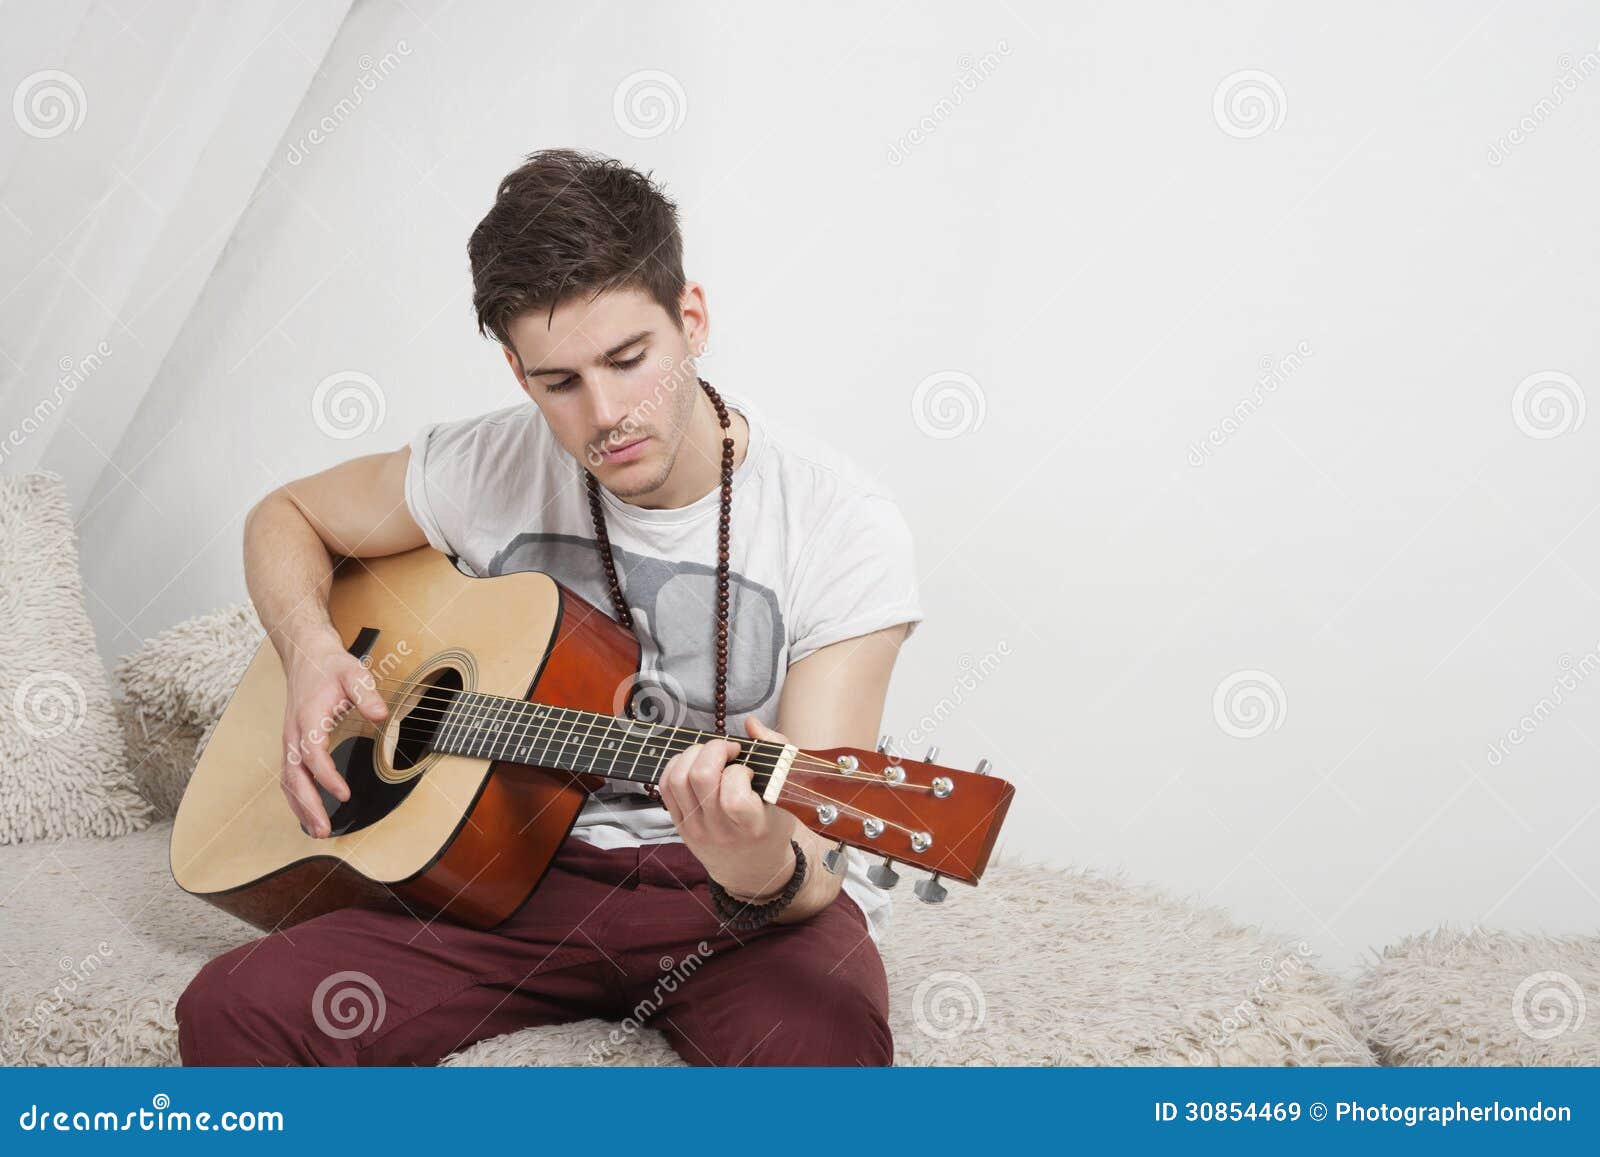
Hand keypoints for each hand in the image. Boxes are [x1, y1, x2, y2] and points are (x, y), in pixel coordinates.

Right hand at [279, 634, 387, 837]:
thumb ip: (366, 693)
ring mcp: (289, 741)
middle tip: (324, 830)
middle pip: (294, 777)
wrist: (306, 655)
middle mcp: (293, 734)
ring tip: (318, 831)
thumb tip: (381, 715)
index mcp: (307, 718)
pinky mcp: (292, 744)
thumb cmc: (330, 666)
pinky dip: (297, 798)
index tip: (345, 795)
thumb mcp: (353, 672)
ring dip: (300, 808)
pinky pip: (290, 776)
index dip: (327, 777)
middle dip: (308, 806)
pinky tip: (309, 814)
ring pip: (288, 781)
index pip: (313, 755)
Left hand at [657, 715, 796, 899]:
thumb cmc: (771, 826)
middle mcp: (719, 831)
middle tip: (729, 751)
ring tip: (711, 755)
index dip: (739, 772)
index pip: (734, 797)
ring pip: (678, 779)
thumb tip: (751, 723)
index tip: (748, 771)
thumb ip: (775, 751)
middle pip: (700, 778)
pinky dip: (677, 765)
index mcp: (752, 827)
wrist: (752, 869)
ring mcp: (695, 829)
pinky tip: (695, 763)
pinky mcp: (679, 825)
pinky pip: (665, 786)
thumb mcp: (784, 795)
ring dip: (694, 754)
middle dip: (715, 750)